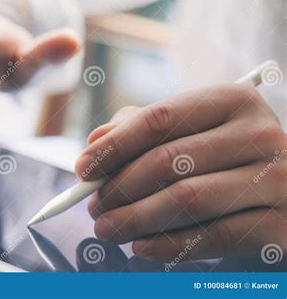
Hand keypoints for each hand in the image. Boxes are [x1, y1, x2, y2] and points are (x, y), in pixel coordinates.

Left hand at [75, 84, 286, 261]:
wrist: (283, 187)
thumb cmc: (224, 155)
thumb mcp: (188, 129)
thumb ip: (140, 128)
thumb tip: (95, 140)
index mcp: (233, 100)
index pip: (159, 120)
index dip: (113, 146)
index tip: (81, 168)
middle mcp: (260, 134)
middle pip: (167, 160)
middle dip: (117, 187)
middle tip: (92, 205)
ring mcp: (276, 179)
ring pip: (185, 200)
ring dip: (134, 219)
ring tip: (106, 228)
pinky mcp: (281, 224)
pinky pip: (212, 237)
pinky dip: (167, 245)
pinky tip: (140, 246)